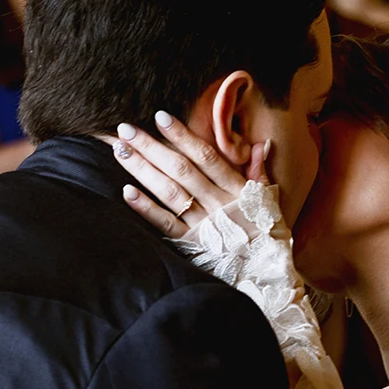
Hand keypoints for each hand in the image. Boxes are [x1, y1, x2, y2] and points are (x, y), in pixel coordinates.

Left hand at [116, 112, 269, 240]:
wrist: (267, 273)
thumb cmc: (267, 232)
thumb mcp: (269, 199)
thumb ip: (261, 171)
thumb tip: (262, 144)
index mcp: (236, 188)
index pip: (206, 156)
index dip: (183, 135)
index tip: (160, 116)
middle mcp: (217, 203)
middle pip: (180, 170)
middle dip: (151, 147)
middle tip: (125, 129)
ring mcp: (203, 224)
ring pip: (169, 192)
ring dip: (142, 170)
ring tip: (120, 151)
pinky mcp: (191, 243)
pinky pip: (165, 224)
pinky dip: (146, 208)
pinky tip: (127, 191)